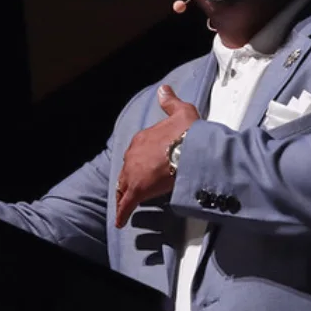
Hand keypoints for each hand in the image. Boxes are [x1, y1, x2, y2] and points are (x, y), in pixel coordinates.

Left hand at [115, 85, 199, 227]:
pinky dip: (123, 212)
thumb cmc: (188, 131)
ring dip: (125, 194)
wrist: (190, 149)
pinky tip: (121, 221)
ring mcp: (134, 173)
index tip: (144, 166)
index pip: (136, 151)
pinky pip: (127, 204)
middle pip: (128, 169)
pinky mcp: (138, 190)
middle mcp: (133, 154)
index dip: (140, 160)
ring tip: (125, 203)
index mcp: (142, 138)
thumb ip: (170, 102)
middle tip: (132, 186)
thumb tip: (163, 90)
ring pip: (125, 186)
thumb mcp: (180, 111)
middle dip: (129, 177)